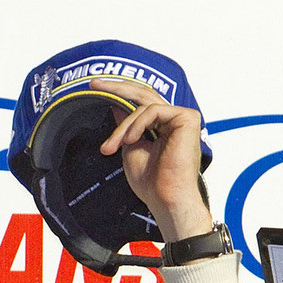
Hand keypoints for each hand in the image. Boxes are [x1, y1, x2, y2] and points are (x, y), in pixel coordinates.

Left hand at [89, 78, 211, 242]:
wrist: (166, 199)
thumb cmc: (152, 183)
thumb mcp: (130, 147)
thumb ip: (125, 126)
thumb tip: (116, 105)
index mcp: (163, 125)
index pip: (140, 101)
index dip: (118, 92)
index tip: (95, 87)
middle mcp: (174, 119)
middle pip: (143, 93)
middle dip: (116, 87)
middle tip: (94, 84)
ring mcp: (182, 117)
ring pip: (143, 106)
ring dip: (122, 127)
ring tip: (112, 147)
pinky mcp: (187, 118)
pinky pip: (153, 110)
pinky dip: (136, 125)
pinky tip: (130, 141)